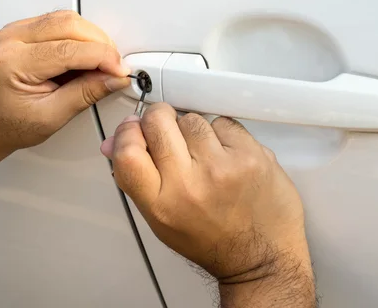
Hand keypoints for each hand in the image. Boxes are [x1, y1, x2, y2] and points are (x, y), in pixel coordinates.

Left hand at [0, 10, 129, 156]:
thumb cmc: (5, 125)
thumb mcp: (51, 117)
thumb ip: (85, 94)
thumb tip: (114, 79)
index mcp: (13, 63)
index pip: (70, 49)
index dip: (103, 58)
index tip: (121, 71)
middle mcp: (11, 39)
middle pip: (70, 24)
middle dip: (100, 45)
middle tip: (114, 68)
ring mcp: (15, 32)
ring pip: (66, 18)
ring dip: (91, 38)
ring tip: (99, 65)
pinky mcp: (22, 31)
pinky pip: (57, 22)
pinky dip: (78, 36)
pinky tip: (83, 58)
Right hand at [101, 103, 313, 300]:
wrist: (264, 258)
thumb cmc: (212, 241)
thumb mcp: (162, 221)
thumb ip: (136, 179)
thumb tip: (113, 142)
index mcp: (161, 205)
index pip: (128, 152)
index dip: (127, 132)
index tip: (134, 129)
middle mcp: (190, 184)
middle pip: (158, 122)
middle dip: (159, 120)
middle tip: (170, 133)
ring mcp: (223, 167)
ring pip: (192, 119)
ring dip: (194, 131)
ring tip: (206, 156)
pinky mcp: (252, 155)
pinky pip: (224, 123)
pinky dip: (223, 135)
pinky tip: (229, 157)